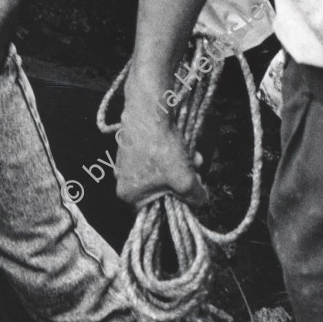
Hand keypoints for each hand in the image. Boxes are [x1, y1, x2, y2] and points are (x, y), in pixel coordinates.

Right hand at [115, 93, 207, 211]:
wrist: (149, 110)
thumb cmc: (160, 149)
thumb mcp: (185, 180)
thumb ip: (195, 197)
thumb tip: (201, 200)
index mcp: (128, 195)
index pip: (154, 211)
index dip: (175, 205)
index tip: (188, 196)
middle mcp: (121, 179)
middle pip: (160, 190)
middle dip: (181, 182)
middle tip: (195, 174)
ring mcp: (125, 160)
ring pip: (160, 171)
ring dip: (179, 166)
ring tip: (192, 157)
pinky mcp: (131, 143)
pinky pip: (155, 156)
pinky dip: (170, 153)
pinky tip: (183, 145)